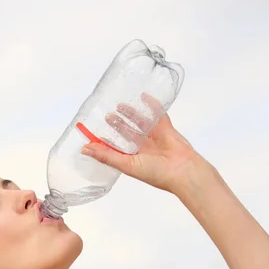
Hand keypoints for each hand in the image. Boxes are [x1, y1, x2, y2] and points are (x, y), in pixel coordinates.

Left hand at [81, 93, 205, 194]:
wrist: (183, 170)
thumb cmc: (155, 172)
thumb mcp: (127, 165)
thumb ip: (106, 156)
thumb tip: (84, 150)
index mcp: (134, 160)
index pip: (117, 148)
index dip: (107, 141)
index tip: (95, 132)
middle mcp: (144, 149)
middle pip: (129, 134)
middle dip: (118, 125)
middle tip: (107, 115)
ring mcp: (156, 138)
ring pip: (141, 123)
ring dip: (131, 114)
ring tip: (119, 105)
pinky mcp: (166, 129)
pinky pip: (158, 114)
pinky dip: (152, 105)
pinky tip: (143, 96)